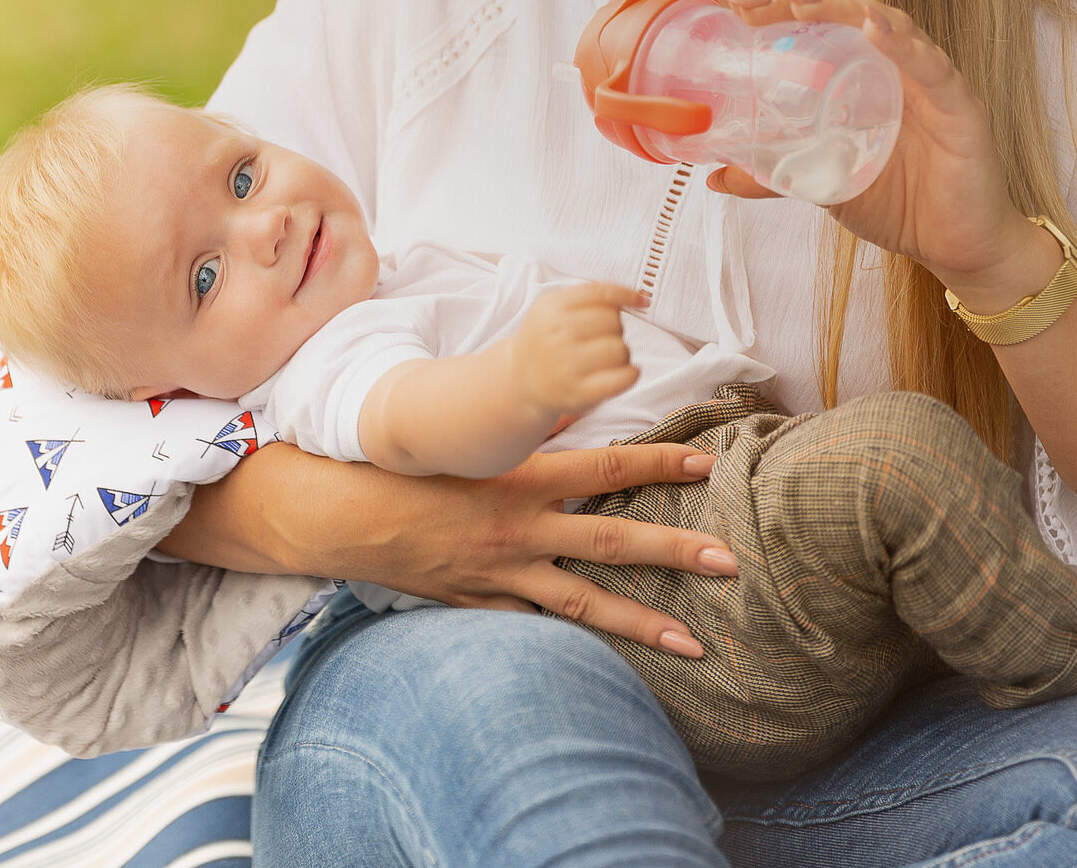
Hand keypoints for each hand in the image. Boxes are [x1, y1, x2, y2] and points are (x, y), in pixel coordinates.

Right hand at [165, 440, 735, 655]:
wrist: (345, 515)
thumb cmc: (408, 467)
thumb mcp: (471, 440)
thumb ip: (528, 431)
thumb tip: (575, 405)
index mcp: (522, 479)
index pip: (608, 467)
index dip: (660, 465)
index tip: (708, 465)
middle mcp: (522, 529)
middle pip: (614, 543)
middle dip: (676, 554)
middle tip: (731, 564)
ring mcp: (505, 575)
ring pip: (587, 605)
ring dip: (644, 624)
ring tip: (695, 646)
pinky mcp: (484, 606)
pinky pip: (535, 629)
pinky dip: (570, 646)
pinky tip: (609, 670)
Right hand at [511, 282, 645, 416]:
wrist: (520, 379)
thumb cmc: (547, 339)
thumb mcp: (554, 307)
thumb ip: (590, 296)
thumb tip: (639, 298)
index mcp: (552, 308)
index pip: (602, 294)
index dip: (627, 295)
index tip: (642, 302)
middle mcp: (557, 335)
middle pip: (614, 322)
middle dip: (615, 329)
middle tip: (600, 339)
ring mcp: (566, 366)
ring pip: (620, 349)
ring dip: (621, 353)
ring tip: (605, 358)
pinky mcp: (578, 393)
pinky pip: (621, 378)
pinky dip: (631, 374)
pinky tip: (626, 373)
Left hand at [711, 0, 1045, 297]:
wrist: (953, 248)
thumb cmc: (898, 206)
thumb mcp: (823, 187)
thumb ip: (774, 177)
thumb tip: (714, 177)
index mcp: (867, 79)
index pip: (822, 28)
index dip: (780, 10)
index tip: (734, 4)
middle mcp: (899, 69)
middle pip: (850, 17)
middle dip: (801, 3)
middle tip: (753, 4)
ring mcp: (932, 85)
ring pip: (892, 28)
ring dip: (846, 10)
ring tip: (803, 5)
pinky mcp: (962, 109)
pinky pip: (935, 69)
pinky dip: (905, 46)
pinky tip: (875, 30)